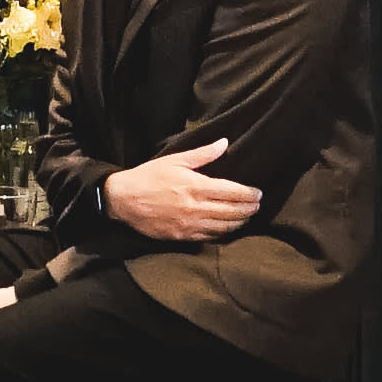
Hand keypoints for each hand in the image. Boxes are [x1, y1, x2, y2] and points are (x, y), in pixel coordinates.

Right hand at [102, 137, 261, 241]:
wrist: (123, 200)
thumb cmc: (148, 177)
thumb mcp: (175, 159)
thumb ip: (203, 154)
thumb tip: (224, 143)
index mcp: (196, 187)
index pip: (233, 193)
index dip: (249, 194)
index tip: (258, 193)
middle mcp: (196, 208)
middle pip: (232, 212)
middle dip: (249, 209)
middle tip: (257, 205)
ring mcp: (190, 225)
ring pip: (224, 227)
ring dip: (240, 223)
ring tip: (247, 217)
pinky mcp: (182, 236)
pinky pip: (209, 238)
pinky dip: (223, 234)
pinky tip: (228, 229)